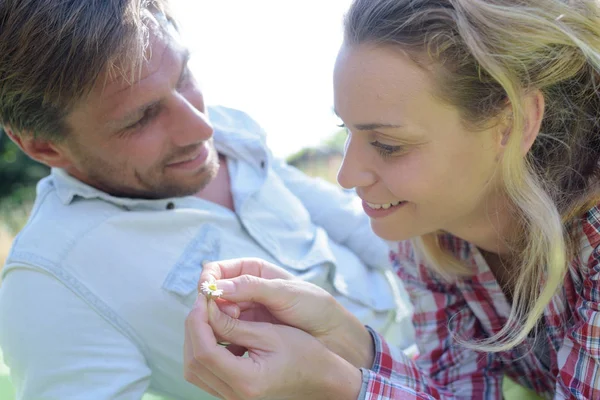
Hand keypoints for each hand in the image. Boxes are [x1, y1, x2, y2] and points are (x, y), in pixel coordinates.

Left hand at [184, 295, 361, 399]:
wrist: (324, 379)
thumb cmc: (305, 354)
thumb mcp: (271, 333)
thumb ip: (235, 324)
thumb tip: (207, 309)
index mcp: (246, 381)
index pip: (204, 350)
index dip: (198, 321)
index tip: (204, 299)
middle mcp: (235, 396)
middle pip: (193, 363)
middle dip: (193, 329)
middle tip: (204, 304)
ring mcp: (233, 398)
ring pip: (195, 370)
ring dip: (196, 340)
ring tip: (209, 315)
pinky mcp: (234, 394)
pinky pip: (207, 373)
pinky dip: (205, 350)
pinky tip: (217, 331)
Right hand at [200, 258, 374, 368]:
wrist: (333, 336)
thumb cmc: (314, 307)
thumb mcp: (285, 293)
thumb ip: (252, 288)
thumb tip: (217, 286)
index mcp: (253, 271)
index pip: (218, 269)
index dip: (209, 279)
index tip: (207, 291)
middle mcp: (245, 290)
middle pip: (214, 294)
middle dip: (214, 304)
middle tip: (229, 314)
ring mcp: (245, 313)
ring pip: (217, 316)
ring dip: (218, 322)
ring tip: (235, 330)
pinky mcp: (247, 334)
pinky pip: (226, 335)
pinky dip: (224, 339)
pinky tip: (232, 345)